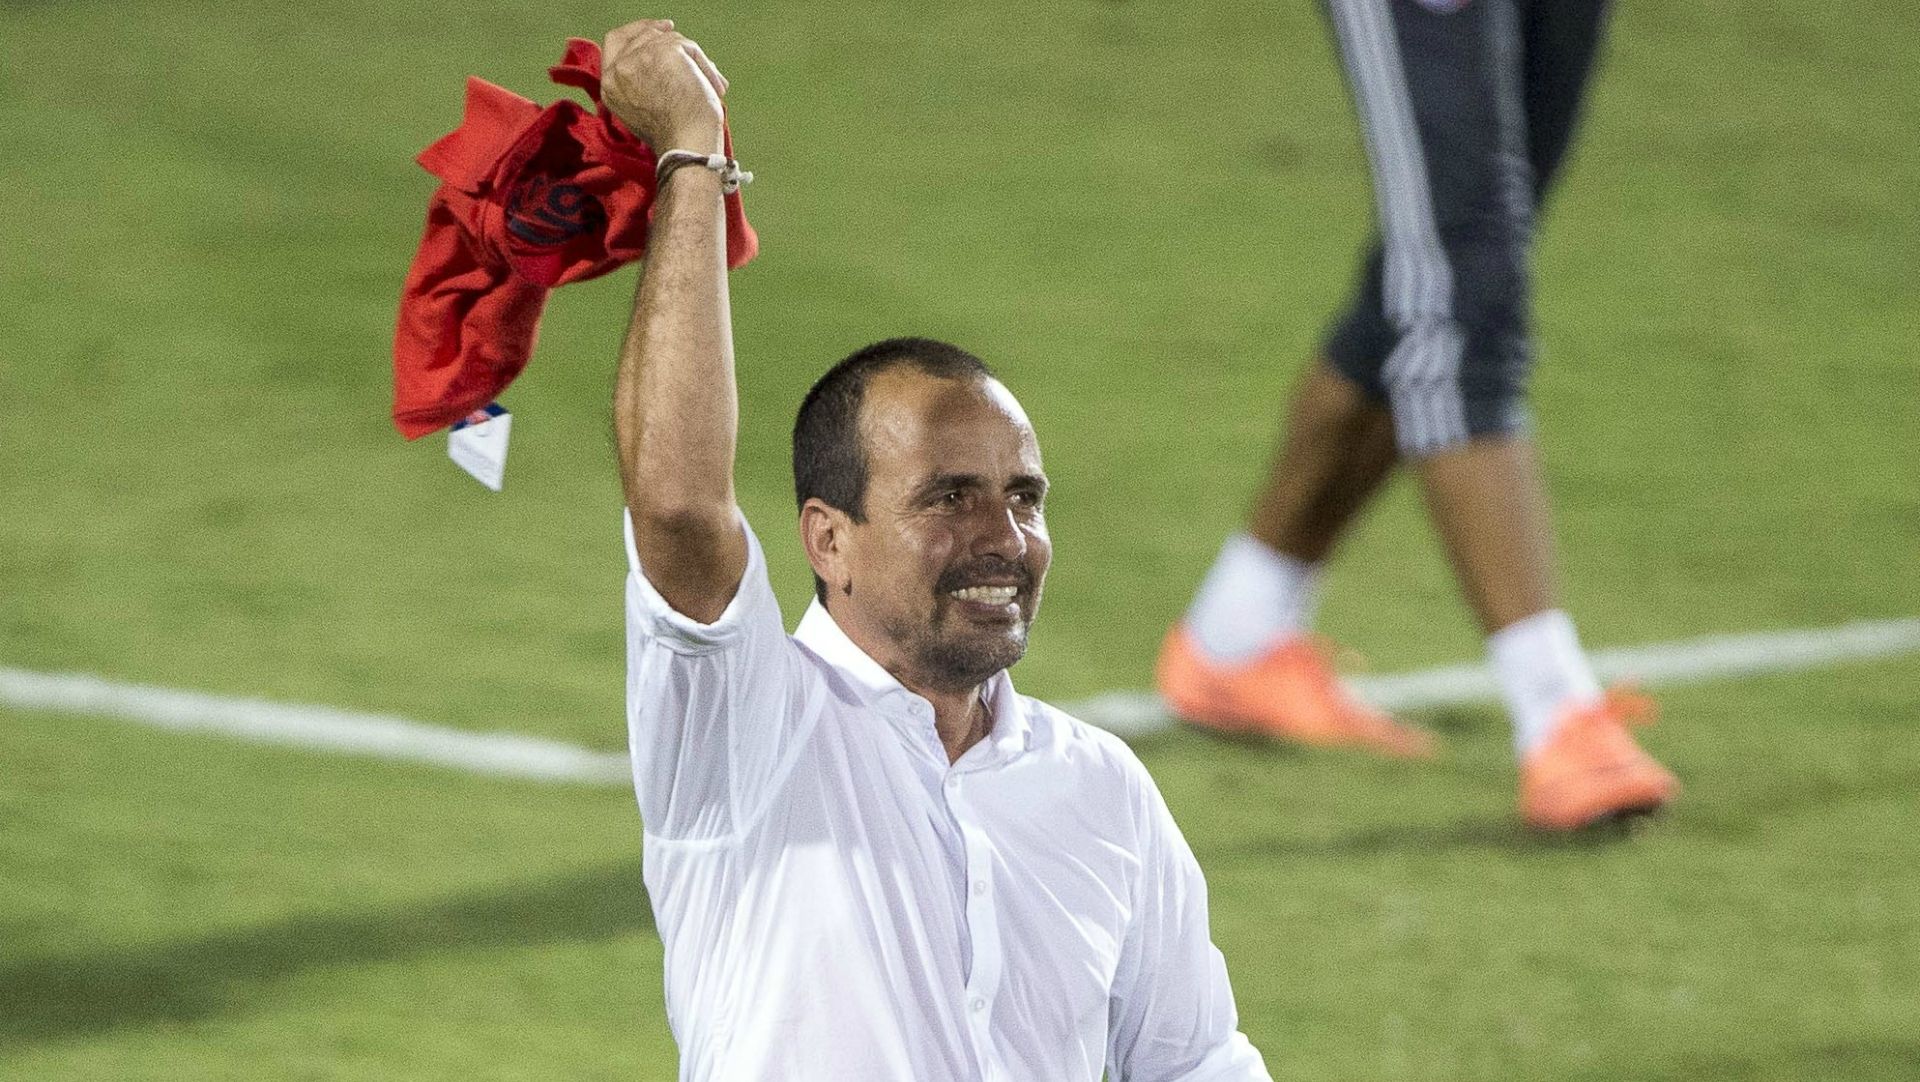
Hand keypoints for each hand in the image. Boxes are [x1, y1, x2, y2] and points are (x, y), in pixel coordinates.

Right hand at [601, 19, 727, 153]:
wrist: (686, 147)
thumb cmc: (674, 137)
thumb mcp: (643, 108)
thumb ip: (644, 81)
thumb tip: (676, 59)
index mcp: (610, 86)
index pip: (614, 42)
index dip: (636, 31)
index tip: (657, 30)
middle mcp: (618, 70)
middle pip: (642, 35)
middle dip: (666, 38)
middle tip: (685, 45)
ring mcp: (639, 57)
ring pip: (669, 40)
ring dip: (694, 62)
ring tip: (709, 87)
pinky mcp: (663, 52)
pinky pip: (690, 48)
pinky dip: (706, 68)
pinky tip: (713, 88)